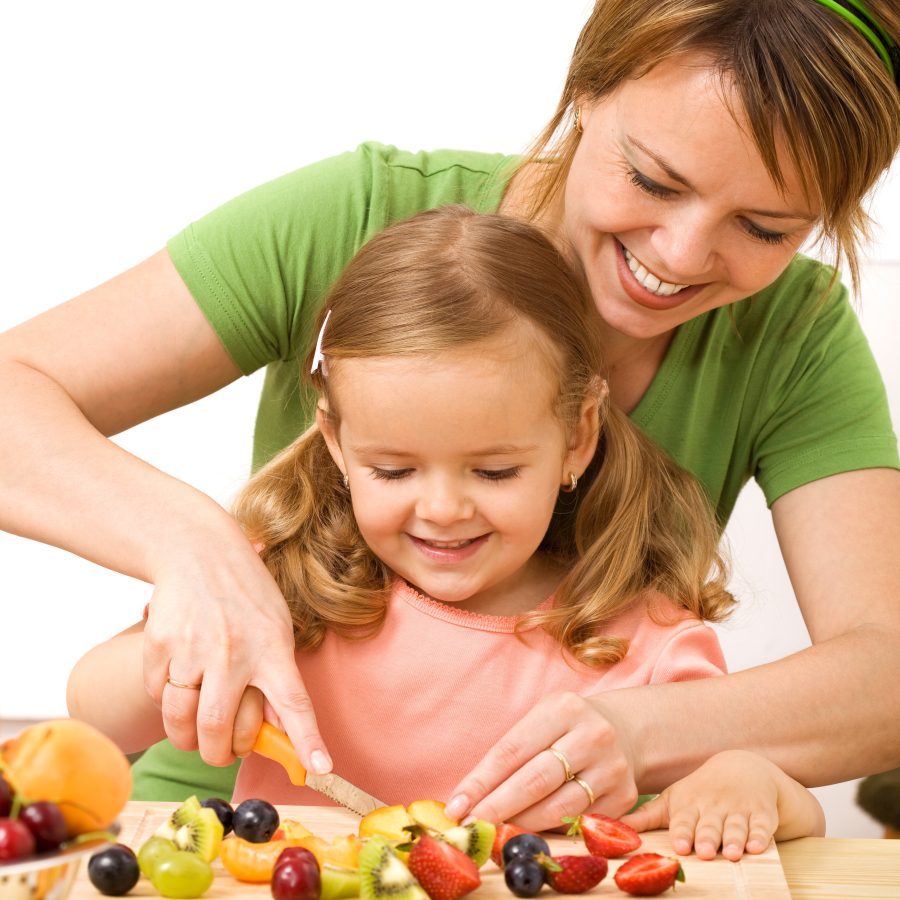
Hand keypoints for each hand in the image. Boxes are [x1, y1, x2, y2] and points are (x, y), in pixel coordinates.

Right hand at [142, 532, 331, 774]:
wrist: (198, 550)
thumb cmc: (245, 593)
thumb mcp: (276, 626)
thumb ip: (277, 675)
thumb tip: (279, 729)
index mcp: (272, 648)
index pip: (294, 702)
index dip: (307, 739)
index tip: (321, 768)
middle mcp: (233, 652)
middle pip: (218, 729)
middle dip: (218, 755)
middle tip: (222, 754)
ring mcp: (193, 649)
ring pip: (181, 721)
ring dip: (187, 739)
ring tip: (196, 733)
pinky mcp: (159, 645)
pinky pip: (156, 694)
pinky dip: (165, 701)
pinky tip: (178, 681)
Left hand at [443, 691, 638, 830]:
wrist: (623, 732)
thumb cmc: (565, 728)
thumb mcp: (540, 721)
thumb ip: (511, 753)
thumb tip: (470, 796)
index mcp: (563, 709)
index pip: (512, 750)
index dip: (481, 781)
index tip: (457, 805)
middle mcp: (591, 735)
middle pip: (535, 780)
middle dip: (498, 807)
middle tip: (471, 826)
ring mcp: (612, 767)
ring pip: (558, 807)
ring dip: (521, 824)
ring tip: (495, 832)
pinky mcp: (624, 796)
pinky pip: (579, 822)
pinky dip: (550, 831)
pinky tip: (530, 833)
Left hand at [620, 750, 824, 859]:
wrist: (743, 768)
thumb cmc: (700, 792)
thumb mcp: (673, 800)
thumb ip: (645, 817)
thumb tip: (603, 824)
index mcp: (689, 804)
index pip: (683, 820)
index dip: (682, 832)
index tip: (679, 846)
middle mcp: (713, 806)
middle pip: (709, 825)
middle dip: (706, 837)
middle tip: (703, 851)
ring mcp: (739, 810)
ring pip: (735, 827)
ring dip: (733, 839)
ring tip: (731, 853)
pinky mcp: (762, 814)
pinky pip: (763, 826)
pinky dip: (760, 836)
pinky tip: (757, 847)